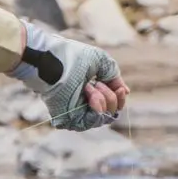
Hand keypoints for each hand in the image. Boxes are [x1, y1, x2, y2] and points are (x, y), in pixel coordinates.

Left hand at [9, 22, 130, 131]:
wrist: (52, 60)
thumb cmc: (73, 57)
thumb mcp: (102, 63)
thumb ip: (114, 77)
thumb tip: (125, 92)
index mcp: (89, 91)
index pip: (112, 104)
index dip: (119, 98)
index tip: (120, 89)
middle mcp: (83, 104)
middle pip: (112, 113)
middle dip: (111, 97)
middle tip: (97, 83)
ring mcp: (77, 112)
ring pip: (105, 118)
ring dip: (103, 100)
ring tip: (89, 86)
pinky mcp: (70, 119)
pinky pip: (93, 122)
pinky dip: (97, 107)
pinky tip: (88, 93)